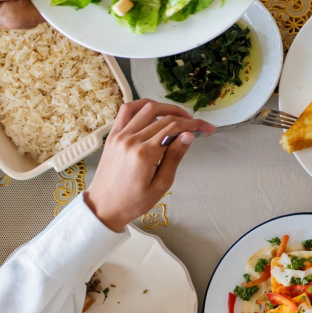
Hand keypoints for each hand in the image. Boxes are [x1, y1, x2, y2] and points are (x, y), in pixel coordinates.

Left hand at [83, 100, 215, 231]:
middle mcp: (131, 140)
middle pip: (164, 118)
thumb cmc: (133, 202)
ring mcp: (119, 135)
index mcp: (144, 153)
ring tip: (179, 117)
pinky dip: (142, 105)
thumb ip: (175, 157)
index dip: (195, 125)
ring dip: (167, 108)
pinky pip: (127, 111)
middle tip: (198, 126)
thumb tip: (189, 135)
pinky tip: (154, 110)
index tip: (208, 128)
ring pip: (146, 108)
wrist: (103, 207)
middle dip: (186, 118)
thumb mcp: (161, 185)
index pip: (175, 128)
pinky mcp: (112, 135)